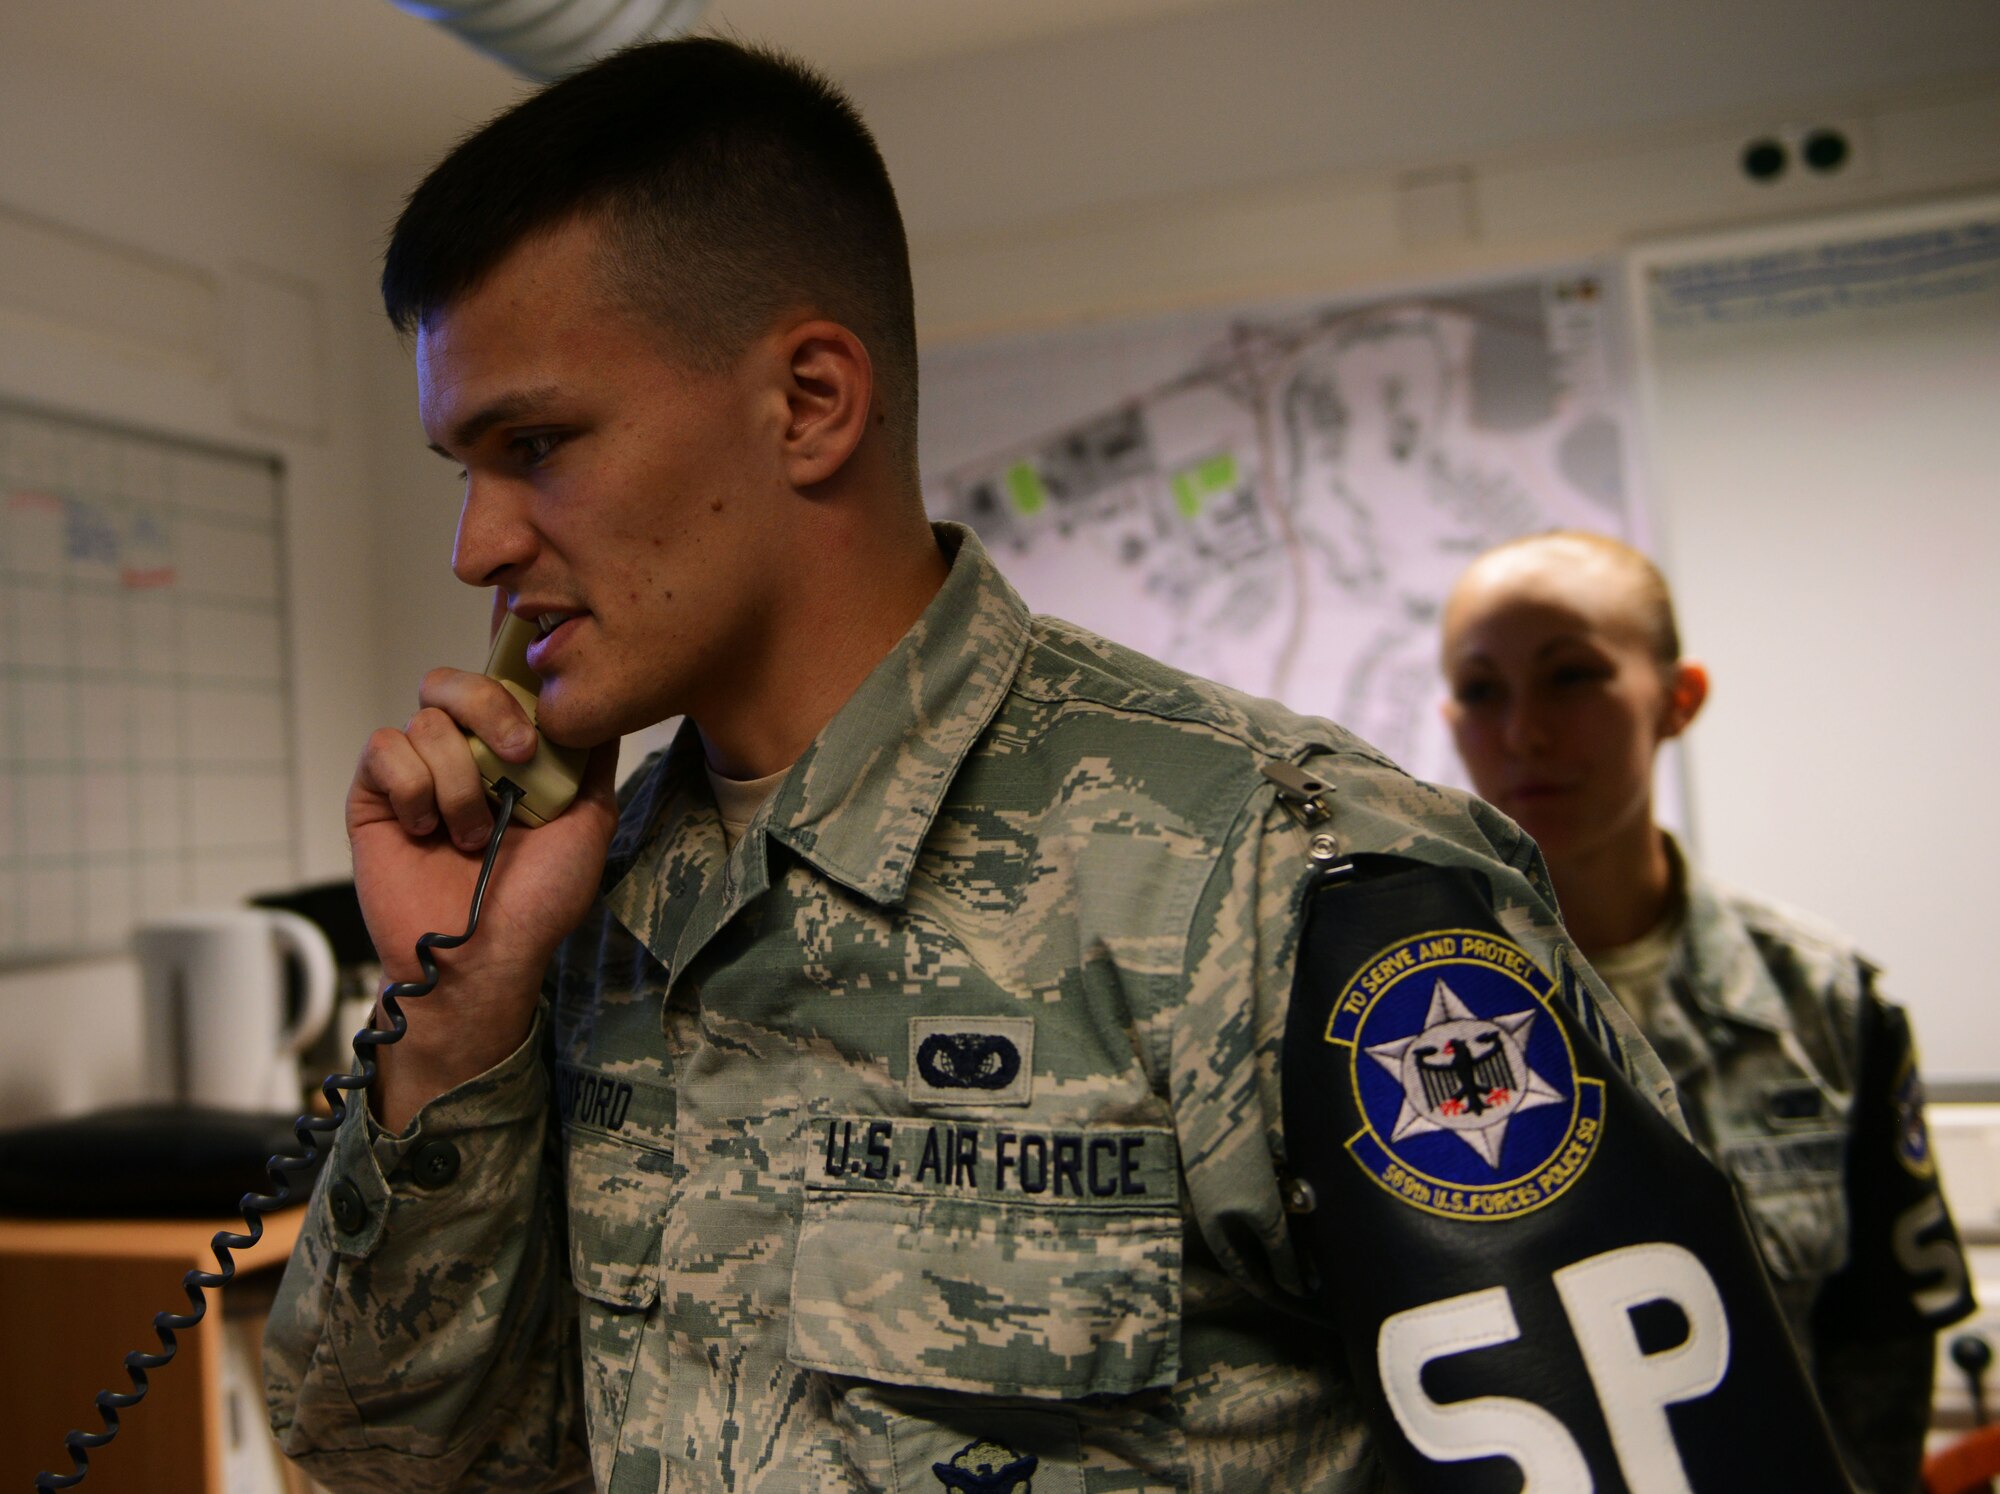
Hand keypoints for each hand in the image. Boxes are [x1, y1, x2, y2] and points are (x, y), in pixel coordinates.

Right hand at [348, 666, 620, 1127]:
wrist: (484, 959)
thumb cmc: (538, 903)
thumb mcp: (588, 825)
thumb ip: (592, 762)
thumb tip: (605, 708)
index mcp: (506, 756)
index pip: (499, 686)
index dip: (514, 684)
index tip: (539, 721)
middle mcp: (459, 757)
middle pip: (453, 683)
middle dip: (490, 708)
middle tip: (518, 755)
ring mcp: (414, 775)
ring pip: (427, 722)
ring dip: (459, 780)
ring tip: (472, 837)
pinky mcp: (373, 797)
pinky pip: (384, 750)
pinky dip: (413, 787)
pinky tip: (426, 830)